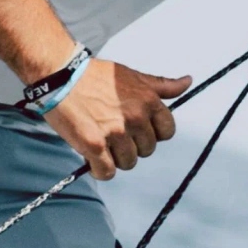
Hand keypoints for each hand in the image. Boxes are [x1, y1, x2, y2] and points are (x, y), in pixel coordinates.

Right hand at [44, 58, 191, 179]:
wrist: (59, 75)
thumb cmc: (94, 75)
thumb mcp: (132, 76)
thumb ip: (161, 85)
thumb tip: (188, 82)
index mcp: (148, 100)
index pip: (167, 131)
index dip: (152, 133)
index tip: (137, 129)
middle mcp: (136, 117)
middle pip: (146, 150)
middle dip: (131, 145)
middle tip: (113, 134)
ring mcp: (115, 132)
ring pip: (128, 163)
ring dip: (115, 158)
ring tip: (101, 143)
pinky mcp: (94, 145)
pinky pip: (107, 172)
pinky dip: (99, 170)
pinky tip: (91, 159)